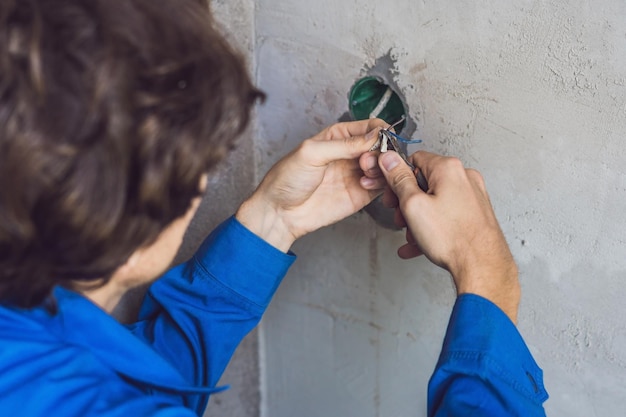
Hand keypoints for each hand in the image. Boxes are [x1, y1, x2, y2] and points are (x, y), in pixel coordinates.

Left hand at [236, 119, 387, 251]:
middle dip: (380, 151)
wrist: (281, 212)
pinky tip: (364, 185)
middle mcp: (350, 153)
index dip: (381, 130)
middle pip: (381, 145)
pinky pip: (382, 185)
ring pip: (384, 165)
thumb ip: (345, 143)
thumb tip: (375, 134)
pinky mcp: (361, 193)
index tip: (383, 138)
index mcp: (338, 136)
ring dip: (380, 168)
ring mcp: (356, 173)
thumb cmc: (287, 179)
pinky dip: (381, 184)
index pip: (370, 126)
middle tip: (366, 161)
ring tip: (364, 174)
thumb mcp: (312, 152)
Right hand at [376, 150, 519, 322]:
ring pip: (435, 201)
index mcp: (448, 168)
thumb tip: (389, 159)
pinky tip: (420, 245)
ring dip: (419, 218)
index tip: (391, 194)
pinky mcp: (475, 213)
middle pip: (424, 182)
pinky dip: (432, 227)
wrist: (482, 265)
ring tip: (413, 235)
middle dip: (407, 202)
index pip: (414, 160)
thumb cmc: (453, 238)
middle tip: (400, 217)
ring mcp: (472, 196)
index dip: (397, 178)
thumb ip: (398, 179)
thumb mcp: (413, 205)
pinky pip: (446, 215)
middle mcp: (464, 178)